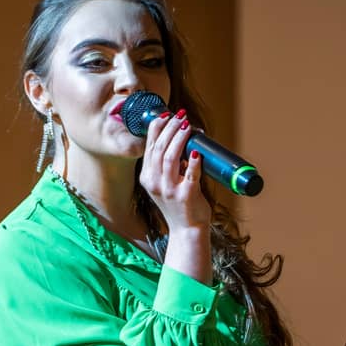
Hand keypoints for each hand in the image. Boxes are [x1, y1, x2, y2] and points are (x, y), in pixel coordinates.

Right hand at [139, 110, 210, 231]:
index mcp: (147, 178)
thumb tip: (181, 140)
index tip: (167, 115)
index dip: (157, 128)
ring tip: (188, 126)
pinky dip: (194, 161)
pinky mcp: (186, 196)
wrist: (186, 230)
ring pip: (170, 157)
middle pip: (159, 149)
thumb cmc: (178, 205)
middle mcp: (155, 183)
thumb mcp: (164, 184)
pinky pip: (191, 174)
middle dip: (170, 129)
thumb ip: (167, 166)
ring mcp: (169, 190)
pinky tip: (197, 151)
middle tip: (181, 117)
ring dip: (180, 139)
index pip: (149, 147)